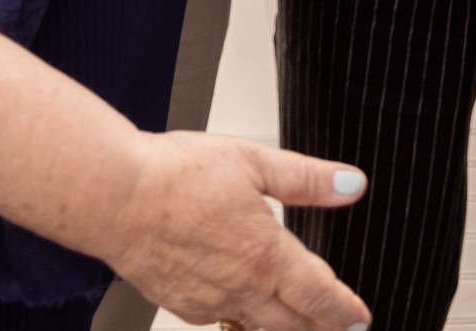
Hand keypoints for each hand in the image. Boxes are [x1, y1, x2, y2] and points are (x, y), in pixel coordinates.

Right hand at [102, 132, 373, 330]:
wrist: (113, 197)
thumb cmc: (175, 174)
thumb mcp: (253, 161)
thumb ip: (306, 179)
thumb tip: (350, 185)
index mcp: (266, 255)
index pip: (319, 297)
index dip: (346, 312)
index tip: (361, 319)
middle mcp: (241, 288)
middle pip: (293, 325)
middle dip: (321, 329)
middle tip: (341, 329)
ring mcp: (208, 301)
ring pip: (255, 327)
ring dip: (281, 327)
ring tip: (296, 322)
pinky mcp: (180, 303)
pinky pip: (219, 317)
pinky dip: (238, 315)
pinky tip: (240, 304)